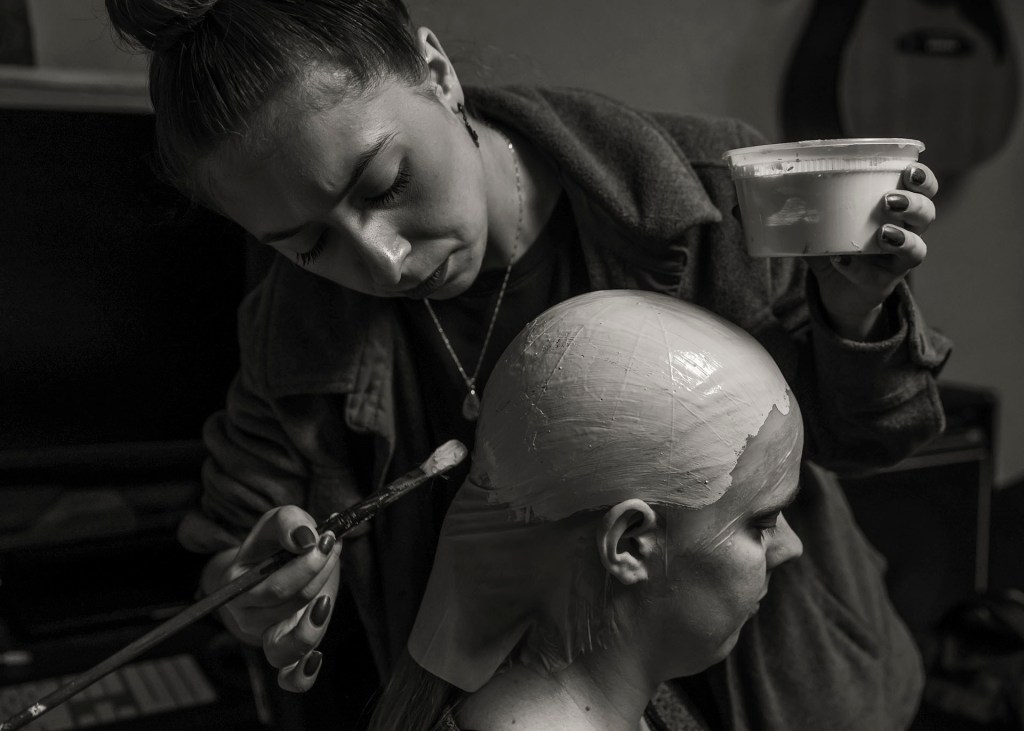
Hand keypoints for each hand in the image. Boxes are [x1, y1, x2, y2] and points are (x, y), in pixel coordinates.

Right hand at [203, 505, 341, 691]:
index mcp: (236, 586)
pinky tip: (317, 657)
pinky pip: (291, 681)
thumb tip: (307, 538)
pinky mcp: (288, 655)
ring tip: (326, 599)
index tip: (326, 538)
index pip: (271, 585)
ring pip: (286, 646)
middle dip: (318, 573)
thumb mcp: (281, 523)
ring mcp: (266, 639)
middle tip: (332, 548)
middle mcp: (246, 617)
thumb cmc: (277, 546)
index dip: (304, 565)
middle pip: (286, 604)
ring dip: (313, 623)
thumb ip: (291, 522)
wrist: (278, 566)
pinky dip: (303, 675)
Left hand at [806, 164, 938, 339]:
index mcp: (896, 211)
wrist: (837, 292)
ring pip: (918, 248)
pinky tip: (841, 260)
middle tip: (888, 200)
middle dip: (914, 204)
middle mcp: (905, 234)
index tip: (909, 170)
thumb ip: (811, 211)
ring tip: (881, 232)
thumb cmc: (837, 248)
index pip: (923, 189)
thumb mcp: (824, 226)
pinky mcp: (882, 284)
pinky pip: (878, 278)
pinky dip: (858, 269)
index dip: (923, 179)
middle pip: (927, 215)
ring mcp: (896, 262)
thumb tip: (781, 194)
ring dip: (902, 238)